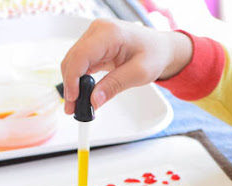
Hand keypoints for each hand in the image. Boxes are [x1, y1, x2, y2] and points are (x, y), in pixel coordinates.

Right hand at [60, 18, 192, 113]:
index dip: (73, 78)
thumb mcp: (139, 73)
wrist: (161, 48)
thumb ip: (115, 86)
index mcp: (109, 33)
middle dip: (70, 85)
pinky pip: (80, 63)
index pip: (81, 55)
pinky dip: (79, 79)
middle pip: (73, 59)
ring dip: (72, 83)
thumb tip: (94, 100)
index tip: (74, 98)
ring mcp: (94, 37)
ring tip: (76, 105)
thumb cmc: (154, 54)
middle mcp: (98, 31)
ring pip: (73, 61)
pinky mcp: (94, 46)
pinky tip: (81, 94)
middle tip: (73, 108)